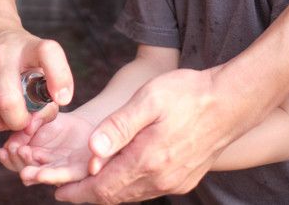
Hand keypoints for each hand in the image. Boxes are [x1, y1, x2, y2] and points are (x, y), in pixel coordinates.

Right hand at [0, 11, 73, 130]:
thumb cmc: (19, 54)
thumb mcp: (40, 60)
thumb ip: (50, 90)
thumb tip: (37, 121)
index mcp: (26, 45)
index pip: (47, 53)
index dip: (59, 77)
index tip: (63, 98)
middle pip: (8, 101)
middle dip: (21, 120)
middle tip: (26, 117)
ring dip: (5, 124)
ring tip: (10, 110)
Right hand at [9, 112, 97, 186]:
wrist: (84, 123)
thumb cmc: (59, 122)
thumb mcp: (41, 117)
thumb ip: (30, 124)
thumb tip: (19, 134)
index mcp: (30, 156)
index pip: (15, 161)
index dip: (8, 158)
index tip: (3, 150)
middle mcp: (43, 167)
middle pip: (27, 170)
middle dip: (19, 162)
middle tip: (15, 151)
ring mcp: (59, 172)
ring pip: (44, 176)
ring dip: (34, 174)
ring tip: (24, 172)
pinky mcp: (77, 172)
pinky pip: (66, 176)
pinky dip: (54, 177)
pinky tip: (42, 175)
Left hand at [55, 68, 251, 203]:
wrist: (232, 102)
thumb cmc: (188, 94)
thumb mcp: (148, 100)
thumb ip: (118, 126)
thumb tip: (92, 150)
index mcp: (148, 159)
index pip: (104, 187)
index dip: (77, 192)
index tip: (56, 191)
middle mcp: (162, 178)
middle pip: (114, 197)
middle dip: (86, 195)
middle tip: (62, 190)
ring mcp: (174, 182)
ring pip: (131, 196)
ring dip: (106, 192)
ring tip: (84, 185)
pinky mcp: (184, 180)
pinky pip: (147, 191)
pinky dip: (126, 188)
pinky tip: (117, 177)